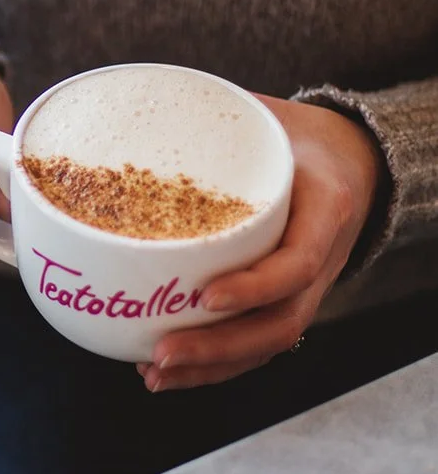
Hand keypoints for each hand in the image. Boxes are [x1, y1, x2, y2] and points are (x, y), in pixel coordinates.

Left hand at [140, 95, 386, 391]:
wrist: (347, 157)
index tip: (207, 295)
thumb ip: (211, 115)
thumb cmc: (294, 135)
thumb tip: (125, 101)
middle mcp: (323, 257)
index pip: (297, 261)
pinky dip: (215, 364)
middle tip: (160, 351)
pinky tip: (165, 371)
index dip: (255, 285)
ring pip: (268, 342)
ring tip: (154, 372)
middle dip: (220, 347)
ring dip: (211, 366)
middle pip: (281, 322)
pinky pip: (257, 343)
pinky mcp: (288, 301)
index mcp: (324, 206)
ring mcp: (309, 286)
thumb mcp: (266, 116)